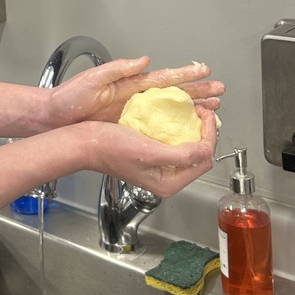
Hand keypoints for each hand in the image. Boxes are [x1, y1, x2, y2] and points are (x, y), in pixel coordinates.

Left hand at [46, 56, 224, 128]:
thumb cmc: (66, 99)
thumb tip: (142, 59)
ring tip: (213, 107)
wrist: (52, 119)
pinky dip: (174, 126)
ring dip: (191, 108)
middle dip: (197, 91)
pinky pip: (157, 126)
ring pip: (170, 110)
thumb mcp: (90, 80)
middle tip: (220, 91)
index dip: (185, 74)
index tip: (204, 71)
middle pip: (173, 93)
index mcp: (127, 83)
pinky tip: (187, 129)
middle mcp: (134, 96)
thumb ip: (116, 68)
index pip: (162, 78)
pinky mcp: (127, 126)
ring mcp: (132, 112)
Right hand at [82, 105, 217, 197]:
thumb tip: (206, 151)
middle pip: (199, 155)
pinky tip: (175, 117)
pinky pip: (174, 141)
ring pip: (188, 147)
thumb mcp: (148, 152)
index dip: (210, 136)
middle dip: (204, 132)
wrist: (84, 142)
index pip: (204, 160)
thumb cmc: (110, 149)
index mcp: (168, 183)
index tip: (206, 115)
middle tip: (201, 111)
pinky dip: (179, 128)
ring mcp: (158, 165)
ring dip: (193, 129)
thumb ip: (180, 155)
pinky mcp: (150, 153)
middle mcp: (166, 177)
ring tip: (192, 112)